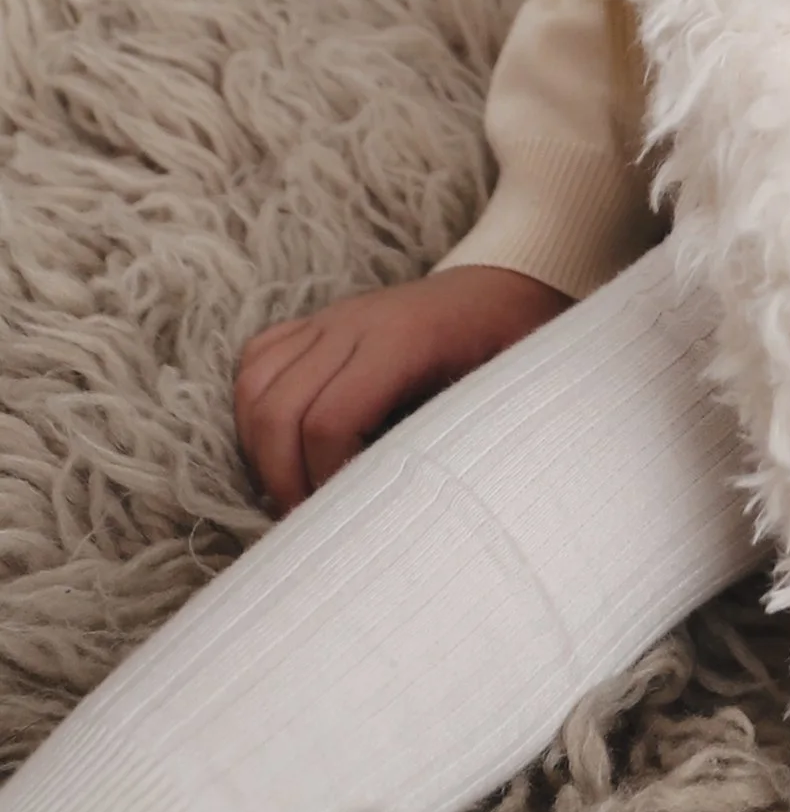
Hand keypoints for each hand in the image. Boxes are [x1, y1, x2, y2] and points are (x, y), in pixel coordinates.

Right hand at [233, 266, 568, 512]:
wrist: (507, 284)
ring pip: (256, 386)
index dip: (326, 480)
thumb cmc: (516, 341)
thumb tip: (439, 508)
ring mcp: (331, 320)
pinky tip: (279, 446)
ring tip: (292, 492)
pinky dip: (252, 409)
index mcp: (406, 339)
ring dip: (260, 449)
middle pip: (279, 410)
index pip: (331, 420)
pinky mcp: (316, 322)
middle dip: (282, 479)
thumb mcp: (512, 386)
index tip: (347, 520)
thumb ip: (474, 434)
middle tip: (307, 526)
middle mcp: (355, 324)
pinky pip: (257, 360)